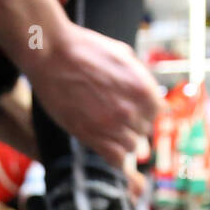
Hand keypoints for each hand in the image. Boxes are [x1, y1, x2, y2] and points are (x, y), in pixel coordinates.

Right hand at [22, 23, 160, 167]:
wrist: (52, 55)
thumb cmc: (84, 49)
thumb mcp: (123, 55)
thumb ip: (138, 77)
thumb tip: (147, 93)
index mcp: (143, 89)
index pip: (157, 112)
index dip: (145, 111)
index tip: (135, 111)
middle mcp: (132, 110)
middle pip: (144, 130)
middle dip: (133, 125)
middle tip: (115, 117)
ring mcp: (112, 126)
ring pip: (132, 147)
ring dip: (123, 141)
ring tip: (109, 130)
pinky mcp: (92, 137)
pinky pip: (117, 160)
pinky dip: (117, 159)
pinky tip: (111, 152)